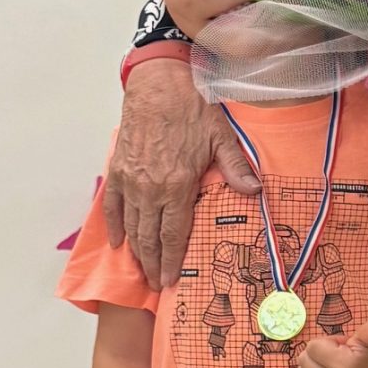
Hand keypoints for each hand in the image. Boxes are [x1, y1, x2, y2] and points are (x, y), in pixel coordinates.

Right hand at [105, 58, 256, 287]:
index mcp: (176, 185)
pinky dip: (113, 225)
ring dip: (135, 251)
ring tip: (140, 270)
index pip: (172, 234)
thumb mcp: (221, 136)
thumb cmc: (190, 107)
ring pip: (130, 225)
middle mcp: (149, 189)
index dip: (170, 260)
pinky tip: (117, 241)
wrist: (157, 83)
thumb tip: (256, 191)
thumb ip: (236, 167)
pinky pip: (111, 205)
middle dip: (151, 264)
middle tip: (155, 284)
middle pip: (148, 237)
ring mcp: (129, 180)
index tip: (168, 281)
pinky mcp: (117, 169)